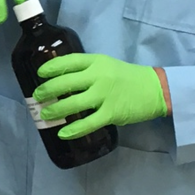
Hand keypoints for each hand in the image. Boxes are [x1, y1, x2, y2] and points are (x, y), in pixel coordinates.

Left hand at [35, 53, 168, 137]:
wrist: (156, 89)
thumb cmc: (128, 77)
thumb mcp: (107, 65)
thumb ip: (88, 70)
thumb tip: (62, 80)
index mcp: (97, 61)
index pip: (69, 61)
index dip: (51, 68)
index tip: (39, 74)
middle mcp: (98, 76)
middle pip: (65, 82)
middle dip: (47, 90)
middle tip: (38, 96)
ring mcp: (104, 95)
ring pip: (72, 103)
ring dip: (55, 110)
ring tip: (45, 114)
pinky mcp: (111, 113)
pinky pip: (87, 123)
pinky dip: (73, 129)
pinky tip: (62, 133)